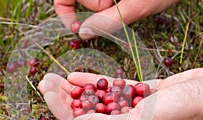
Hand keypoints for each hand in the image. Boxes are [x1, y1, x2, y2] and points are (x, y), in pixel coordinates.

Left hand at [38, 67, 202, 119]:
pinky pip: (112, 91)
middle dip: (65, 99)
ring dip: (76, 90)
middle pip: (86, 115)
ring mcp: (132, 112)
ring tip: (57, 78)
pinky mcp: (139, 96)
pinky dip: (96, 83)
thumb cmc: (182, 115)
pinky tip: (78, 76)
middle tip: (46, 82)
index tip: (48, 94)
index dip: (62, 112)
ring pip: (96, 102)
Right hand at [54, 0, 178, 38]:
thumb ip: (109, 20)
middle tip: (114, 7)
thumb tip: (83, 34)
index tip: (78, 28)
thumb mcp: (138, 5)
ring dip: (104, 7)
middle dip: (94, 7)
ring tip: (126, 2)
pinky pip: (102, 1)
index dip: (65, 12)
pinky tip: (124, 1)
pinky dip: (109, 5)